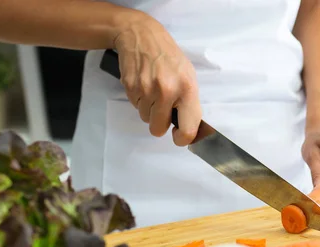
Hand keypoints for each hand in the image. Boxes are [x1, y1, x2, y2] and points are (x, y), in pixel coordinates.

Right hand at [113, 16, 200, 145]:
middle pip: (158, 129)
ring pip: (145, 118)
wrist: (141, 35)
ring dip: (149, 109)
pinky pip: (135, 106)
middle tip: (163, 109)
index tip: (179, 137)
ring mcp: (147, 89)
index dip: (182, 139)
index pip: (188, 129)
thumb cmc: (169, 57)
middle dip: (160, 123)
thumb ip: (189, 102)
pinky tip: (144, 84)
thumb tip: (189, 128)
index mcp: (187, 89)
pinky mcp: (130, 87)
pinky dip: (139, 99)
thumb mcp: (188, 76)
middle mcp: (167, 91)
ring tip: (153, 90)